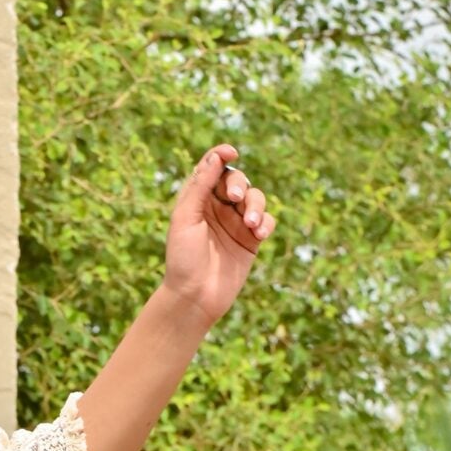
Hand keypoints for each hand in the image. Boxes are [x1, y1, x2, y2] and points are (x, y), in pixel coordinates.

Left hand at [163, 141, 274, 329]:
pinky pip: (267, 222)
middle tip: (234, 198)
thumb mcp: (186, 218)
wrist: (194, 297)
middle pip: (237, 180)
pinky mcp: (250, 240)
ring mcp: (236, 223)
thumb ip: (200, 186)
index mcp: (197, 200)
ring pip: (256, 199)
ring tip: (251, 224)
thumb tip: (215, 156)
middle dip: (239, 185)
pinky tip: (258, 234)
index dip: (221, 156)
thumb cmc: (183, 258)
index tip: (231, 153)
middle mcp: (217, 208)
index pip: (212, 169)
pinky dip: (266, 223)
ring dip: (256, 206)